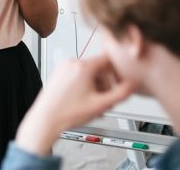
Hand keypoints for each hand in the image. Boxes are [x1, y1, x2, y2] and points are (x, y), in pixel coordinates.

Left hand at [14, 55, 135, 154]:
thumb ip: (121, 93)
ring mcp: (63, 68)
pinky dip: (85, 86)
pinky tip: (84, 101)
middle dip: (106, 84)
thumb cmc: (67, 114)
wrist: (45, 120)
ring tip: (94, 104)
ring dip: (96, 87)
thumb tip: (134, 84)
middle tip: (106, 101)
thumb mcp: (101, 105)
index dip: (119, 71)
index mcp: (83, 66)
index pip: (109, 59)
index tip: (122, 80)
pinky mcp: (58, 74)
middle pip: (99, 68)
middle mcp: (72, 63)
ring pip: (89, 73)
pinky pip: (78, 76)